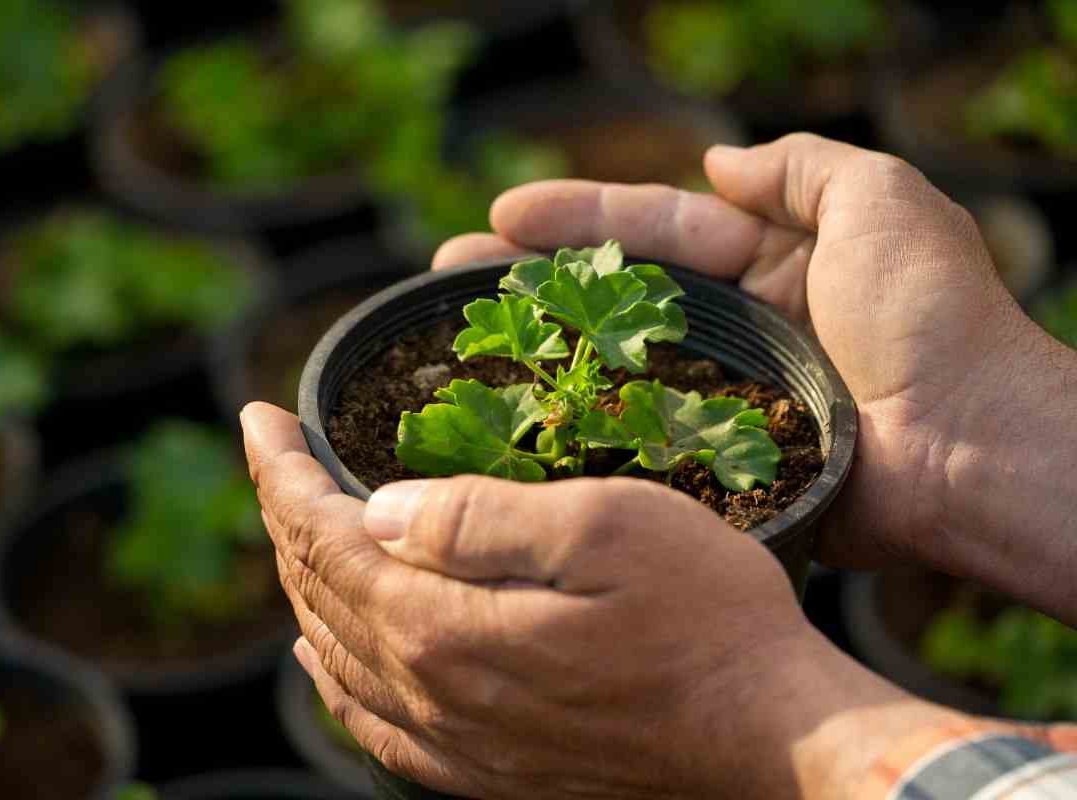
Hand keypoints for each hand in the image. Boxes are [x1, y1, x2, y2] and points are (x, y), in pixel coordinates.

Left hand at [243, 401, 960, 799]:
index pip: (326, 537)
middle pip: (321, 594)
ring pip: (337, 654)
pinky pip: (375, 723)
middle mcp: (434, 694)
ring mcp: (458, 742)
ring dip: (304, 583)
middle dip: (285, 515)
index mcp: (447, 626)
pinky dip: (334, 673)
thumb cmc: (706, 617)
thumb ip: (481, 519)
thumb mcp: (604, 528)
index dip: (283, 472)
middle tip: (273, 455)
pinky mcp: (488, 769)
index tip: (258, 418)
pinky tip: (325, 652)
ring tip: (294, 526)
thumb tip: (379, 514)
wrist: (769, 734)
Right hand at [436, 134, 1076, 619]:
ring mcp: (719, 397)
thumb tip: (718, 159)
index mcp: (767, 261)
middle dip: (529, 281)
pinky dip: (577, 430)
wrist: (970, 449)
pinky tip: (515, 427)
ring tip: (452, 346)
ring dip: (535, 354)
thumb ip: (801, 168)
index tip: (500, 214)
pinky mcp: (716, 462)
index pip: (651, 227)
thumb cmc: (932, 319)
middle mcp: (734, 326)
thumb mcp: (881, 203)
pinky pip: (636, 438)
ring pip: (610, 366)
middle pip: (610, 295)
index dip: (575, 216)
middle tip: (445, 276)